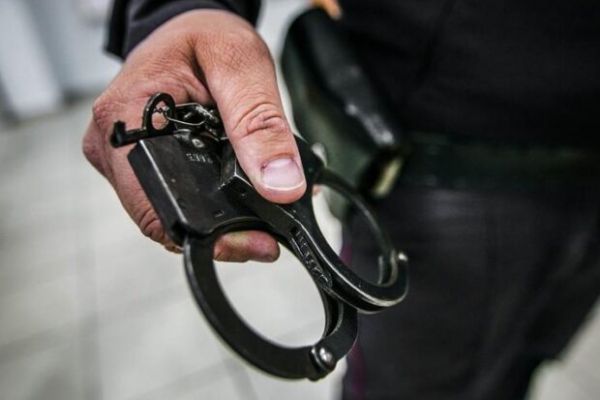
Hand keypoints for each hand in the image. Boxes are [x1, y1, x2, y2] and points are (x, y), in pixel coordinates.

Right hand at [83, 10, 305, 260]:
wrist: (188, 28)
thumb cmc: (205, 37)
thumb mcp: (242, 66)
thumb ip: (259, 123)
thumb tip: (279, 184)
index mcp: (125, 116)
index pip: (156, 205)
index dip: (211, 233)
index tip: (259, 242)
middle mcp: (112, 142)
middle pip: (163, 217)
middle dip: (221, 230)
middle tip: (269, 230)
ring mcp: (121, 156)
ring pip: (169, 212)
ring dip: (217, 219)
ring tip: (260, 209)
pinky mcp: (137, 162)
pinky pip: (172, 196)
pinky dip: (208, 203)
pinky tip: (238, 196)